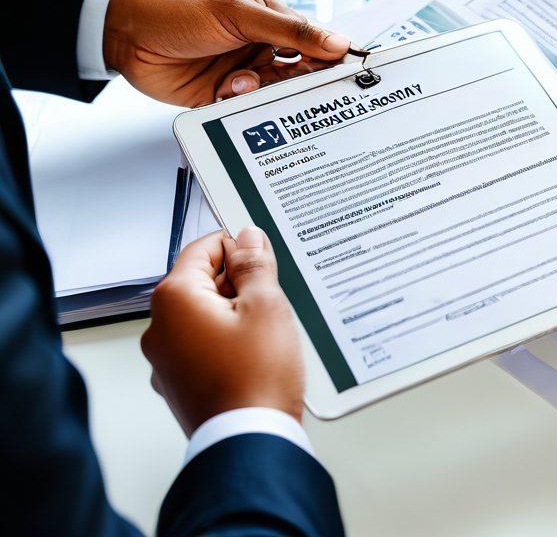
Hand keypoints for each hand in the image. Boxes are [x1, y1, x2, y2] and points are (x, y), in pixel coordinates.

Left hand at [103, 0, 351, 106]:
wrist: (122, 32)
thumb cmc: (178, 8)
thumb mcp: (238, 13)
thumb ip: (289, 30)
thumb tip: (339, 42)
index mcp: (268, 17)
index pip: (313, 39)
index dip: (332, 55)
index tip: (352, 71)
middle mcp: (259, 45)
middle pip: (299, 71)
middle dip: (302, 81)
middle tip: (307, 89)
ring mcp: (241, 71)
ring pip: (274, 93)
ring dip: (265, 90)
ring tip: (244, 82)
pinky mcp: (221, 96)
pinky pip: (246, 109)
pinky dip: (241, 103)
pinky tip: (227, 90)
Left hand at [141, 227, 303, 435]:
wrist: (249, 441)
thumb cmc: (255, 378)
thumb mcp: (266, 305)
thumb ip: (254, 264)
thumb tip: (247, 239)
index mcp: (174, 300)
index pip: (203, 248)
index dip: (238, 245)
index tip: (263, 254)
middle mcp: (160, 328)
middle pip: (202, 283)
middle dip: (239, 284)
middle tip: (273, 298)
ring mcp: (166, 360)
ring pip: (204, 317)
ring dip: (236, 315)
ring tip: (268, 332)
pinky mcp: (179, 384)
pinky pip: (203, 347)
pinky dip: (228, 344)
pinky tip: (256, 356)